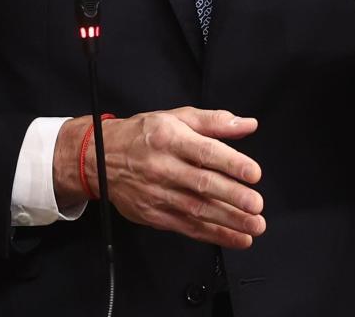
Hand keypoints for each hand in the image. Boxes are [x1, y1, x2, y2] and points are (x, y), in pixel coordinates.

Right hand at [54, 107, 264, 247]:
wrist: (99, 158)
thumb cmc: (143, 135)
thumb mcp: (177, 117)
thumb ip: (214, 121)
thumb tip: (247, 124)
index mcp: (170, 139)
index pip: (205, 152)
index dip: (231, 163)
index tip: (254, 173)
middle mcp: (163, 167)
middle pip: (202, 184)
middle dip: (233, 197)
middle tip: (256, 206)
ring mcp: (157, 194)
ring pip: (196, 210)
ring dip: (228, 222)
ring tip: (253, 226)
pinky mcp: (153, 215)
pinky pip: (186, 227)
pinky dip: (212, 235)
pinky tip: (234, 238)